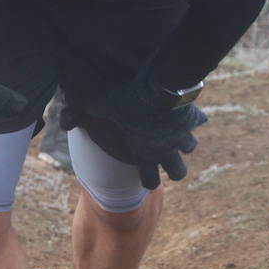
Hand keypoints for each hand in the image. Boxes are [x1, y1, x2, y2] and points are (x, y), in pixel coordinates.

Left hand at [90, 72, 208, 189]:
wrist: (160, 88)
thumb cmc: (130, 101)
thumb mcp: (105, 105)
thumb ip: (89, 111)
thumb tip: (68, 114)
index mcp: (146, 153)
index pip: (150, 180)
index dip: (148, 180)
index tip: (147, 177)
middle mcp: (167, 150)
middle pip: (179, 173)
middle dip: (175, 170)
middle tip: (169, 162)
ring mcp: (183, 136)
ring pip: (190, 148)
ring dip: (185, 142)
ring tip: (178, 132)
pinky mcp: (194, 119)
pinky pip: (199, 120)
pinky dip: (195, 116)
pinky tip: (190, 108)